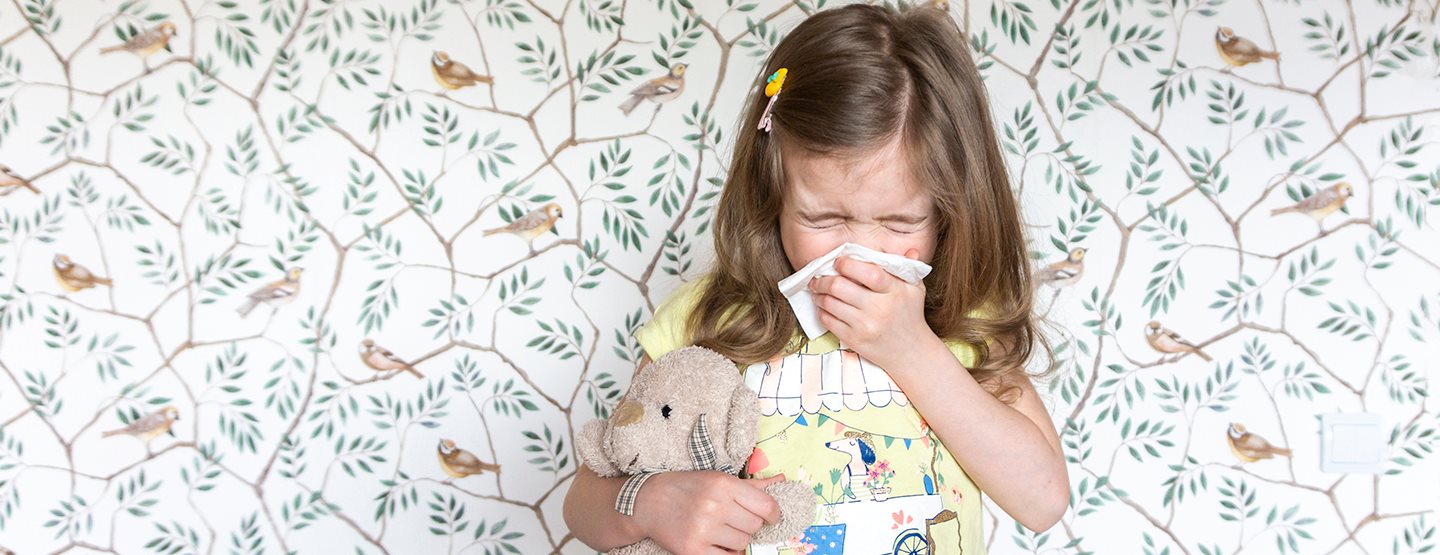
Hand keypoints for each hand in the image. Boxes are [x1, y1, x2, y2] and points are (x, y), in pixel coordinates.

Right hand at [633, 471, 784, 553]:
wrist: (647, 502)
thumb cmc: (686, 487)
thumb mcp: (718, 478)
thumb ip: (752, 485)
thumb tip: (782, 481)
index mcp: (723, 485)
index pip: (766, 506)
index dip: (773, 514)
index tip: (770, 517)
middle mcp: (714, 506)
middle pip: (754, 526)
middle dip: (750, 525)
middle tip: (735, 520)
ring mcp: (703, 530)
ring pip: (742, 544)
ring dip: (737, 540)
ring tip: (722, 531)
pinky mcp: (692, 550)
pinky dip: (726, 553)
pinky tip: (716, 543)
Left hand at [808, 249, 938, 369]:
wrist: (911, 352)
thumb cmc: (910, 315)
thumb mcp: (916, 289)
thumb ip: (909, 268)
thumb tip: (910, 251)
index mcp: (895, 291)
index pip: (868, 272)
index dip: (847, 264)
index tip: (838, 261)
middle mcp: (879, 308)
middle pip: (840, 287)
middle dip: (823, 279)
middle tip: (818, 277)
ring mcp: (865, 325)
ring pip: (830, 303)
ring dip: (819, 294)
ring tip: (818, 290)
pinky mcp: (854, 340)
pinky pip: (828, 321)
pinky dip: (821, 311)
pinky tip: (823, 306)